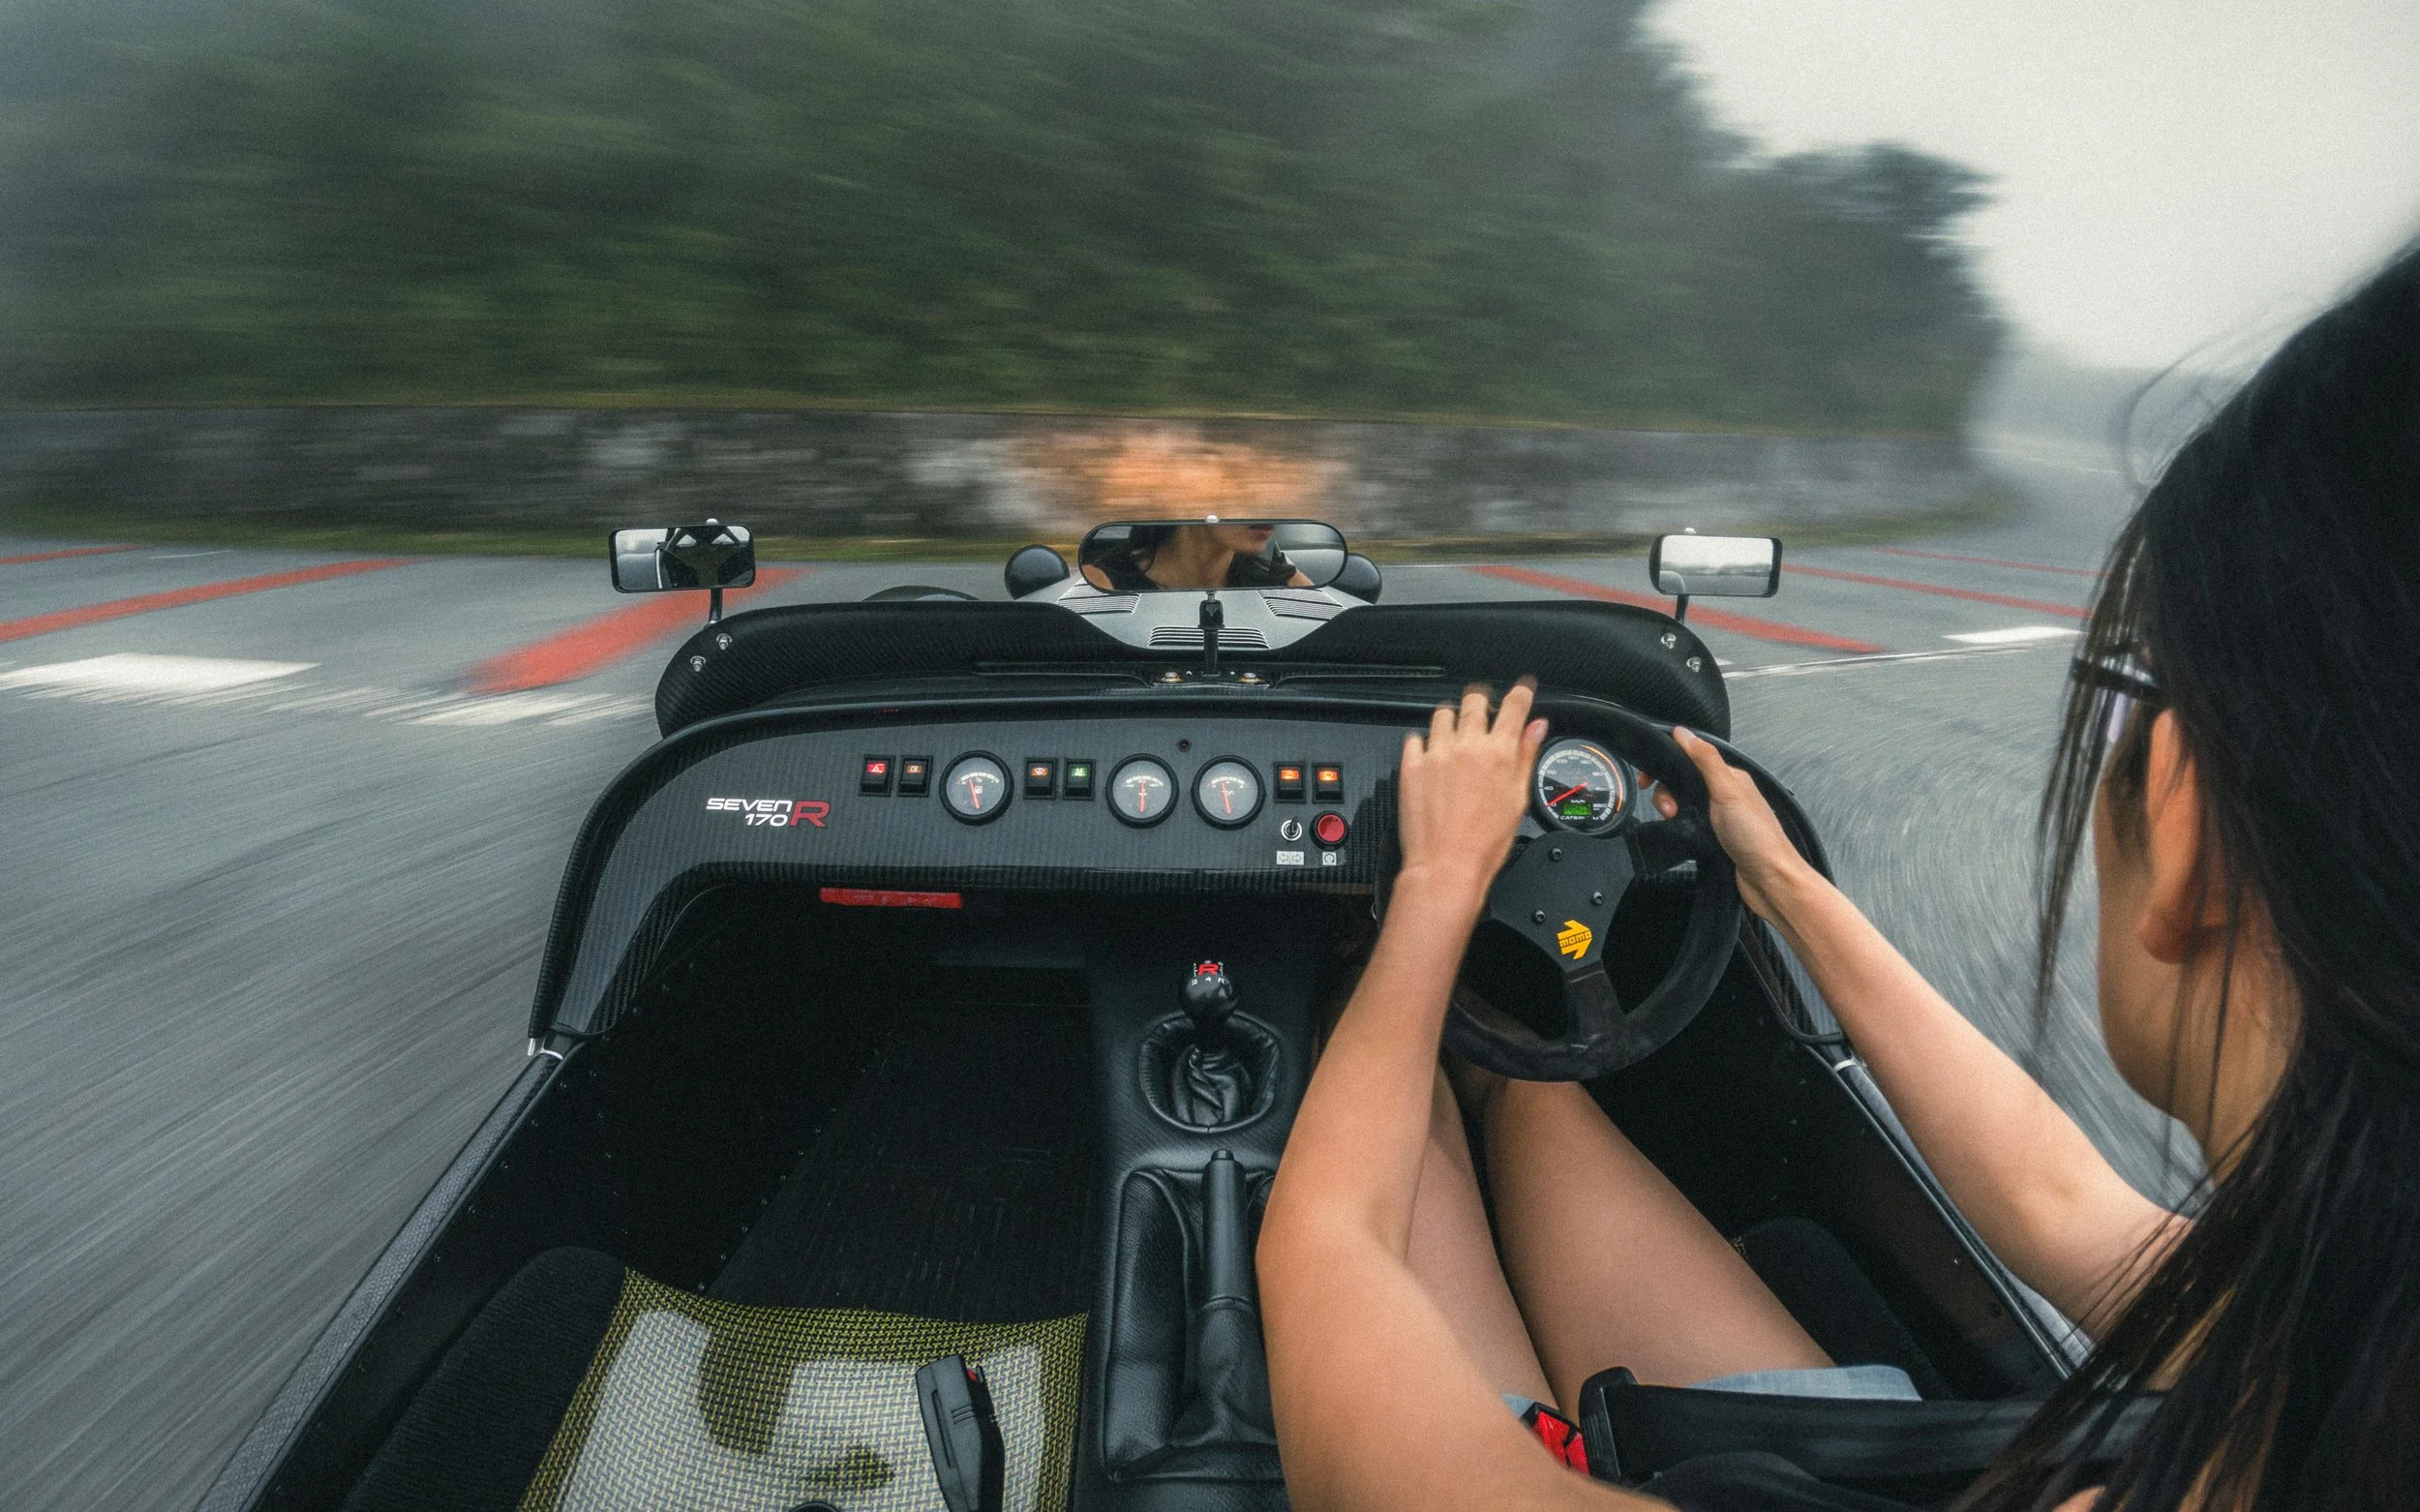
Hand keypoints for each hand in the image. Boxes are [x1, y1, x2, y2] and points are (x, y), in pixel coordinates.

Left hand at [1394, 681, 1549, 914]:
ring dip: (1451, 721)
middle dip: (1481, 703)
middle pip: (1474, 701)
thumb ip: (1525, 756)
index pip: (1514, 706)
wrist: (1446, 866)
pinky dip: (1424, 743)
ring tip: (1454, 741)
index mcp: (1499, 753)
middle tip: (1482, 715)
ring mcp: (1436, 753)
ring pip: (1442, 714)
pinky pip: (1415, 738)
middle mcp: (1467, 747)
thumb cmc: (1484, 843)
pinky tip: (1431, 759)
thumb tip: (1537, 727)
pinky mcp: (1411, 765)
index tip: (1521, 691)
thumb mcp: (1518, 799)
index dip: (1520, 694)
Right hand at [1652, 726, 1815, 921]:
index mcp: (1729, 777)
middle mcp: (1724, 794)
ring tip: (1674, 822)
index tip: (1649, 778)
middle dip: (1666, 794)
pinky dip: (1679, 828)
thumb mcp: (1728, 791)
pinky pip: (1687, 825)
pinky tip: (1681, 834)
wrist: (1769, 880)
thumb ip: (1705, 760)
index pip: (1690, 759)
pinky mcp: (1713, 837)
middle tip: (1669, 809)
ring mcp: (1718, 817)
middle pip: (1681, 783)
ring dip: (1671, 812)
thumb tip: (1684, 733)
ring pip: (1682, 805)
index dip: (1667, 765)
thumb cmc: (1758, 838)